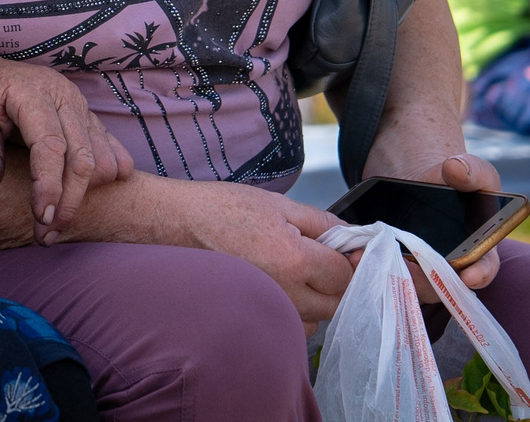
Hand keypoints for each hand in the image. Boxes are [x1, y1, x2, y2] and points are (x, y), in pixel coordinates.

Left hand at [0, 47, 132, 238]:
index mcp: (31, 91)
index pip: (50, 145)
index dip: (49, 185)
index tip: (41, 219)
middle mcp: (62, 95)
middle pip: (82, 157)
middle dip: (68, 202)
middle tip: (45, 236)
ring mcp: (77, 103)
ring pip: (100, 158)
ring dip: (87, 196)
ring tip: (56, 223)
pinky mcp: (83, 114)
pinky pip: (108, 146)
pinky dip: (107, 174)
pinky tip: (97, 197)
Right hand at [169, 180, 355, 324]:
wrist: (175, 225)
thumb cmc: (221, 209)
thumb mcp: (277, 203)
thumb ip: (323, 222)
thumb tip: (353, 239)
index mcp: (294, 258)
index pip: (346, 274)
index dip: (351, 258)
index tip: (346, 248)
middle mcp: (285, 293)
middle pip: (338, 302)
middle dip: (339, 280)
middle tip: (324, 257)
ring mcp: (269, 310)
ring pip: (318, 318)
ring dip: (320, 298)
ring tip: (299, 271)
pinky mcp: (255, 318)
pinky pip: (294, 326)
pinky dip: (298, 311)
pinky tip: (283, 286)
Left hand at [352, 148, 505, 294]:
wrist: (413, 180)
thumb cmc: (450, 180)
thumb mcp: (470, 171)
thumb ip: (475, 170)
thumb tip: (458, 168)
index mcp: (476, 253)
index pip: (482, 270)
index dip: (479, 275)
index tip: (469, 274)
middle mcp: (446, 270)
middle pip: (437, 286)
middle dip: (421, 280)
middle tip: (403, 266)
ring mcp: (414, 271)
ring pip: (403, 285)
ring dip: (386, 276)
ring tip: (367, 257)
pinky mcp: (387, 266)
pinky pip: (378, 275)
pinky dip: (365, 266)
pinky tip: (352, 252)